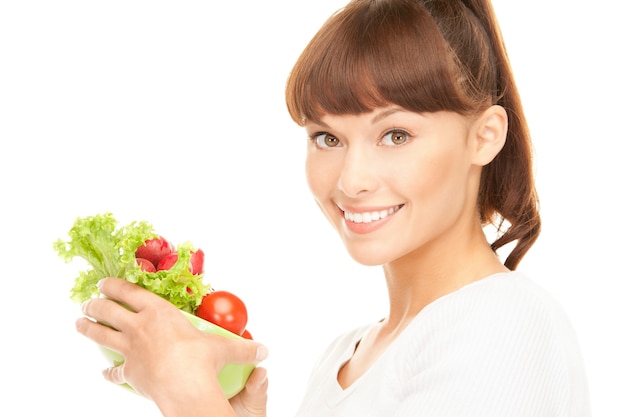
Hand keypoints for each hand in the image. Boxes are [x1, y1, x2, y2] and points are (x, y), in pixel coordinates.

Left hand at [76, 277, 267, 416]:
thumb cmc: (200, 360)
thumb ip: (242, 348)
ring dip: (88, 328)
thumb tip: (264, 350)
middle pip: (107, 309)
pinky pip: (113, 372)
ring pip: (100, 334)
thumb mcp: (222, 349)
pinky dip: (108, 373)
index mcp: (159, 312)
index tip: (104, 281)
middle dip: (95, 303)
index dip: (114, 284)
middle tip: (89, 301)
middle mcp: (139, 327)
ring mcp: (129, 350)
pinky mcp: (128, 372)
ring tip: (79, 323)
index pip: (130, 291)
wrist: (184, 386)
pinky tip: (104, 373)